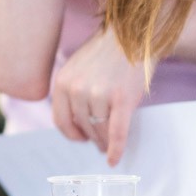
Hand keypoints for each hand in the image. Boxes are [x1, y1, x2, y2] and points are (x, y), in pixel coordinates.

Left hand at [49, 27, 148, 163]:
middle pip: (82, 127)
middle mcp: (78, 89)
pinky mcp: (122, 100)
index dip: (71, 134)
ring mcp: (99, 95)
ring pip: (99, 131)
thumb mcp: (77, 68)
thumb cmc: (106, 53)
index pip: (61, 120)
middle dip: (91, 138)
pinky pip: (117, 133)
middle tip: (99, 143)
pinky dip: (116, 149)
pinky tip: (114, 160)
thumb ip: (72, 92)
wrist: (134, 35)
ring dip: (104, 142)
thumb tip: (76, 124)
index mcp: (63, 82)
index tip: (80, 139)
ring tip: (108, 145)